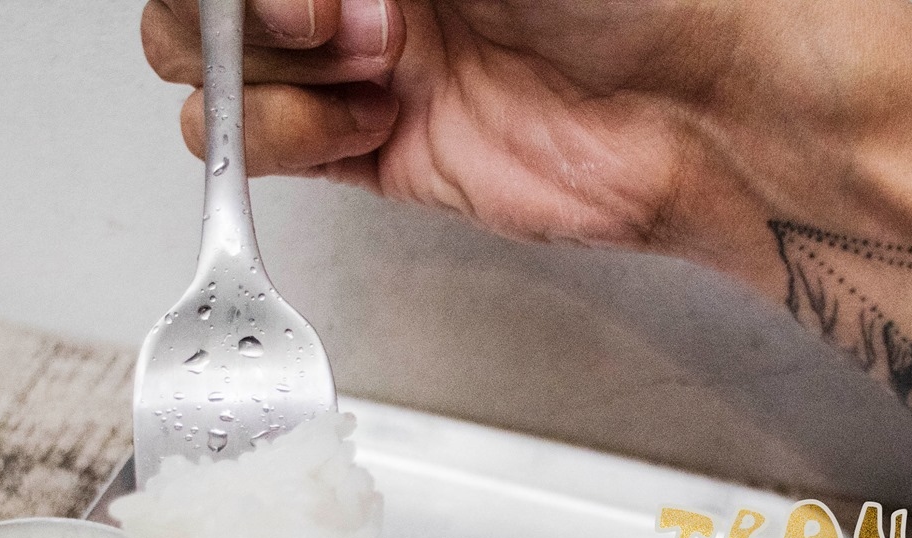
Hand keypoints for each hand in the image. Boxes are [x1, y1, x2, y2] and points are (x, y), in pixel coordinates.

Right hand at [139, 0, 800, 252]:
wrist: (704, 112)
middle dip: (243, 7)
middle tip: (333, 15)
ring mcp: (355, 57)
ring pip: (206, 64)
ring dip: (270, 69)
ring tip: (375, 66)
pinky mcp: (367, 149)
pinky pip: (259, 144)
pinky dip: (289, 134)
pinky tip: (373, 119)